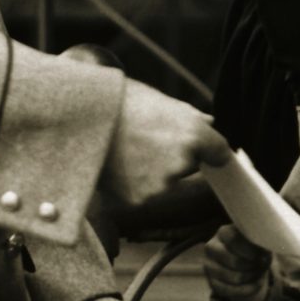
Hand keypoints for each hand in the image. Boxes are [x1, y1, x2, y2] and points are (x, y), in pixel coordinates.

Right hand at [99, 81, 229, 211]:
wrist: (79, 117)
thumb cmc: (118, 103)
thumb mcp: (159, 100)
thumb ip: (189, 117)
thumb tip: (208, 124)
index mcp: (194, 134)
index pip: (220, 152)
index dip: (209, 149)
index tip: (202, 150)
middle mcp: (183, 162)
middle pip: (189, 166)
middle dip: (174, 157)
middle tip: (146, 141)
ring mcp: (161, 185)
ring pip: (164, 182)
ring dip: (152, 173)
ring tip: (127, 151)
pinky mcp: (138, 200)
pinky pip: (142, 193)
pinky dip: (131, 184)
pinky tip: (117, 166)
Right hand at [201, 225, 274, 300]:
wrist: (249, 262)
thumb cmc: (255, 247)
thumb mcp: (259, 240)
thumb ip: (261, 241)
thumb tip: (264, 253)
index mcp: (223, 232)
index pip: (233, 240)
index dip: (250, 250)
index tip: (263, 255)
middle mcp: (212, 247)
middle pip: (232, 260)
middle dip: (252, 266)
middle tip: (261, 265)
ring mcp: (209, 265)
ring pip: (231, 278)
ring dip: (250, 278)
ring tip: (259, 273)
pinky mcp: (212, 282)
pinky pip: (228, 290)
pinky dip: (246, 290)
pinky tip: (256, 284)